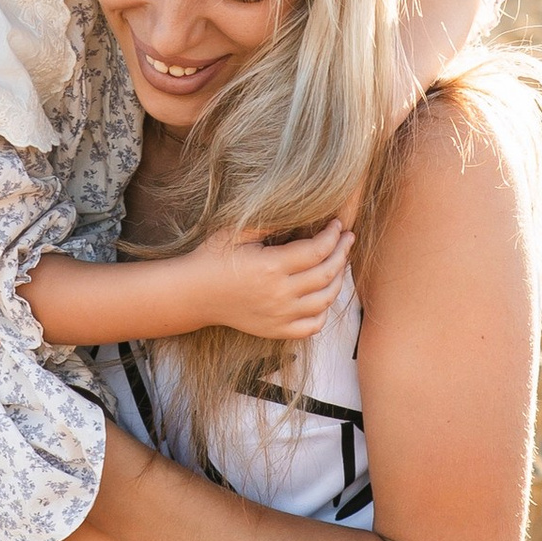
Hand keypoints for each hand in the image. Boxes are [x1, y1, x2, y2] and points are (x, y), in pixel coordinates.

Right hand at [193, 220, 351, 341]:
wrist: (194, 294)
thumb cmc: (213, 257)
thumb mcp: (238, 232)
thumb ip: (271, 223)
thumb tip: (304, 210)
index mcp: (271, 266)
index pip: (316, 250)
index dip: (332, 236)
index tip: (336, 225)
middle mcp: (279, 294)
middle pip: (326, 274)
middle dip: (342, 253)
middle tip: (347, 239)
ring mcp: (279, 315)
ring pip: (325, 300)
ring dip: (338, 279)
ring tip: (340, 263)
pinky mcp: (276, 330)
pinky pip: (312, 326)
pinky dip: (324, 311)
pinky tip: (323, 295)